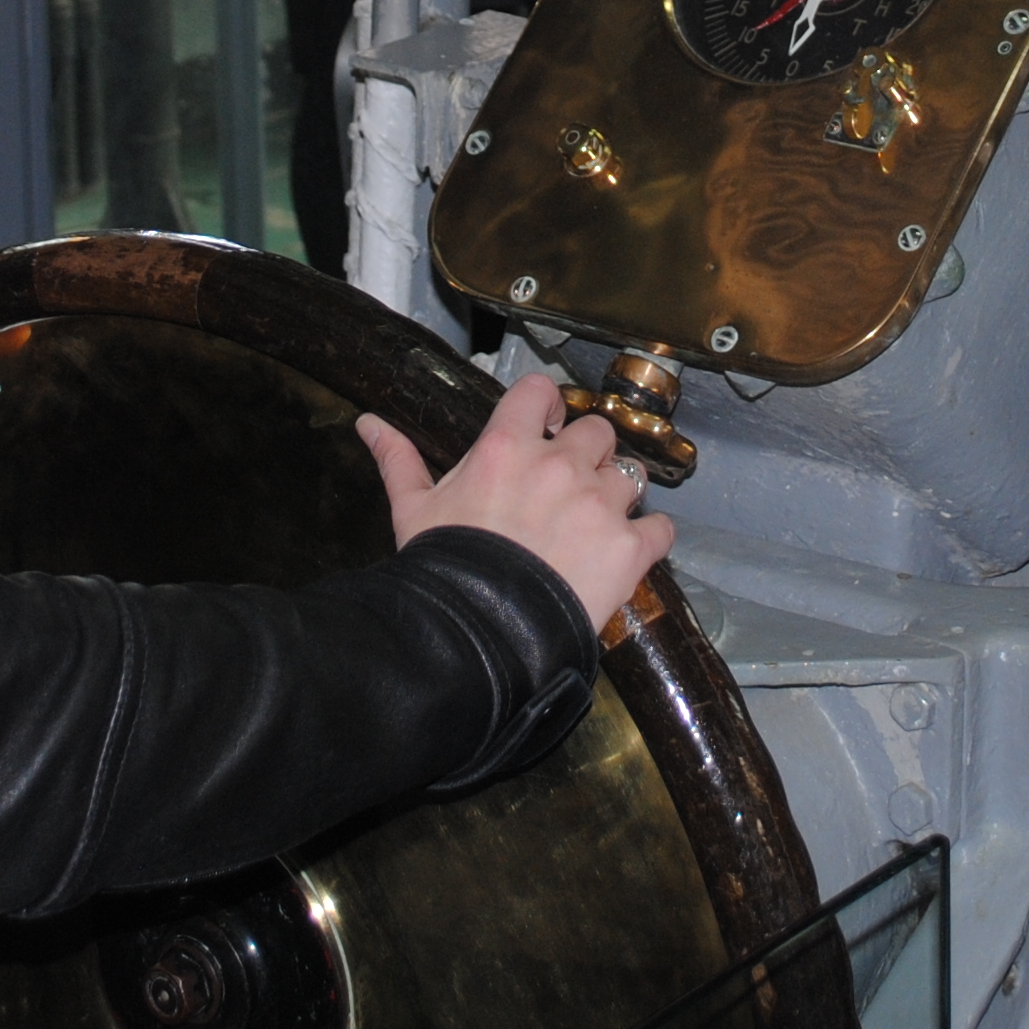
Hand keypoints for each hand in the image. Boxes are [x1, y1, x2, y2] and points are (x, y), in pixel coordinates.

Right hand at [357, 377, 673, 636]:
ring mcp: (599, 505)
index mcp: (507, 448)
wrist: (477, 635)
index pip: (538, 392)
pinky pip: (660, 527)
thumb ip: (398, 460)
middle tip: (569, 485)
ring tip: (595, 523)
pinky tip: (630, 551)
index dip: (545, 405)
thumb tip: (368, 423)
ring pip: (630, 476)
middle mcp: (560, 466)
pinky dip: (651, 537)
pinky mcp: (628, 548)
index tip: (544, 423)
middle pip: (596, 431)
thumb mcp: (411, 510)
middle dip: (587, 453)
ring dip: (617, 494)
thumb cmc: (443, 570)